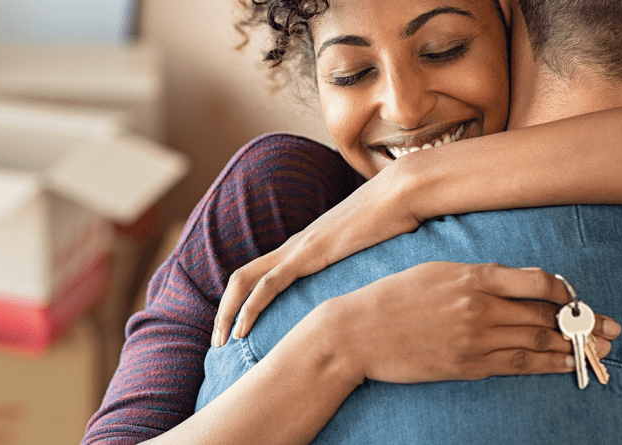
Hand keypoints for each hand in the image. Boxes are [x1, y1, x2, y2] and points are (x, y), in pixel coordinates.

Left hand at [213, 171, 421, 346]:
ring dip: (228, 312)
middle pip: (241, 277)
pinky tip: (242, 328)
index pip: (259, 275)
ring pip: (245, 280)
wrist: (403, 192)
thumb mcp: (371, 251)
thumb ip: (360, 266)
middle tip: (217, 341)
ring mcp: (298, 248)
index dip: (242, 301)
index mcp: (304, 247)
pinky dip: (251, 307)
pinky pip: (269, 283)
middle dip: (223, 311)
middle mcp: (293, 246)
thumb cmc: (395, 220)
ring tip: (221, 341)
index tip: (236, 329)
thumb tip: (371, 288)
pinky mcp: (309, 253)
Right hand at [320, 262, 619, 383]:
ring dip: (574, 347)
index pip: (538, 282)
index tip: (576, 297)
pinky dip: (547, 365)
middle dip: (584, 323)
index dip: (565, 291)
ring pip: (538, 342)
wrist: (356, 332)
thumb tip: (514, 284)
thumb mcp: (435, 271)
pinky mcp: (467, 365)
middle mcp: (479, 307)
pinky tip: (565, 365)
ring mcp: (475, 339)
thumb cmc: (391, 297)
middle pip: (546, 315)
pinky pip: (517, 365)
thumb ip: (476, 276)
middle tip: (612, 328)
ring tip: (600, 349)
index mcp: (472, 276)